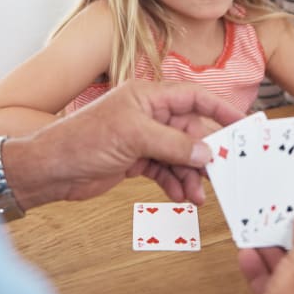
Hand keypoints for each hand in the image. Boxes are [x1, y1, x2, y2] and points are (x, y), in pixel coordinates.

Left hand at [0, 80, 243, 209]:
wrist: (51, 169)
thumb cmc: (83, 140)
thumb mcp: (134, 137)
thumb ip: (174, 144)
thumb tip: (207, 153)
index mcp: (147, 96)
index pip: (193, 97)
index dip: (219, 109)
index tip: (242, 125)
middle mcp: (147, 114)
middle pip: (190, 130)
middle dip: (205, 153)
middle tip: (222, 173)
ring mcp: (142, 138)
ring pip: (179, 155)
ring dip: (191, 175)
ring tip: (198, 197)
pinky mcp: (135, 160)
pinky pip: (165, 170)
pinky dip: (175, 183)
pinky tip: (181, 197)